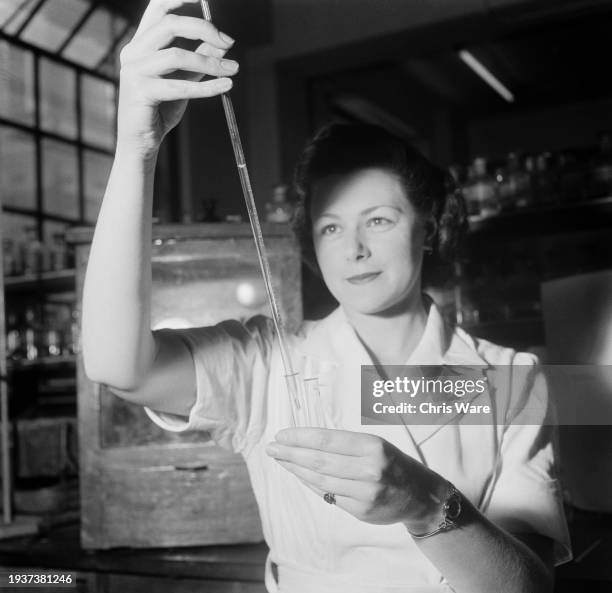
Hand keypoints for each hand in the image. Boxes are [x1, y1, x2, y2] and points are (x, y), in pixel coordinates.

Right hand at [117, 0, 237, 156]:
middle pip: (170, 25)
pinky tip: (226, 85)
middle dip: (204, 29)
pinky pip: (179, 85)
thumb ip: (199, 60)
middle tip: (229, 42)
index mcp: (141, 43)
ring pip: (176, 55)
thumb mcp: (184, 79)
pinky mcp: (140, 91)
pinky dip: (206, 86)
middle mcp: (133, 51)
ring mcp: (134, 70)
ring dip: (210, 62)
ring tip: (233, 70)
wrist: (142, 142)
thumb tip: (223, 43)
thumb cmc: (160, 110)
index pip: (158, 8)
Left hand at [266, 428, 447, 529]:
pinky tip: (299, 476)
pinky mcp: (361, 511)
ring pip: (320, 480)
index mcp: (372, 446)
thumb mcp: (375, 444)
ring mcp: (364, 493)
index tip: (282, 435)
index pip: (327, 439)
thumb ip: (345, 444)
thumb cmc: (393, 463)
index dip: (300, 437)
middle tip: (272, 448)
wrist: (421, 496)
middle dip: (291, 453)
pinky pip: (328, 496)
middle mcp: (368, 469)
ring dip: (296, 470)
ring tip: (280, 460)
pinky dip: (311, 485)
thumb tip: (306, 442)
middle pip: (319, 461)